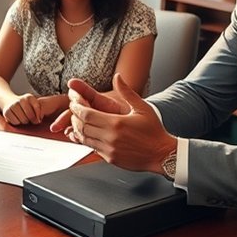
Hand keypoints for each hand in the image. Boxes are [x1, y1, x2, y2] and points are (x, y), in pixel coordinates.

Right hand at [3, 93, 42, 124]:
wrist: (9, 101)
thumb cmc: (24, 105)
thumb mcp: (32, 104)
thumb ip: (39, 110)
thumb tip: (39, 120)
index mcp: (29, 97)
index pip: (37, 107)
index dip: (38, 115)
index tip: (38, 118)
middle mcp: (20, 100)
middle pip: (30, 116)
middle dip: (32, 120)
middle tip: (30, 119)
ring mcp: (13, 105)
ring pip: (23, 120)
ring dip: (24, 121)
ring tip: (23, 118)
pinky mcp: (7, 112)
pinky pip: (16, 122)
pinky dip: (17, 122)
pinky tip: (17, 118)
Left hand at [53, 73, 176, 173]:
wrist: (162, 154)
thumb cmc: (154, 131)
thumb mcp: (142, 108)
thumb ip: (126, 92)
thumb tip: (118, 77)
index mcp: (116, 123)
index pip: (87, 114)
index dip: (77, 108)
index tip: (74, 103)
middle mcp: (110, 137)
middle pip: (82, 126)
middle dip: (75, 118)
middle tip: (74, 112)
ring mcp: (109, 150)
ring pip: (85, 139)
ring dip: (78, 130)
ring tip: (78, 122)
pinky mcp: (110, 159)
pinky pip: (92, 149)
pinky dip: (87, 141)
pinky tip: (88, 135)